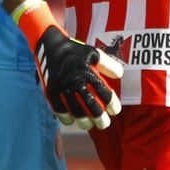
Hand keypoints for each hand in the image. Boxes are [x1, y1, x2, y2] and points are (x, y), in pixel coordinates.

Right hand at [13, 0, 122, 128]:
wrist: (49, 45)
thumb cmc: (74, 50)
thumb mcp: (93, 53)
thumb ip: (107, 64)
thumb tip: (119, 75)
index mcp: (87, 71)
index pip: (104, 93)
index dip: (112, 104)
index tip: (115, 110)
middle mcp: (75, 81)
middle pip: (91, 106)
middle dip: (100, 119)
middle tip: (105, 124)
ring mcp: (62, 88)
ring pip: (76, 112)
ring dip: (84, 122)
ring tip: (89, 125)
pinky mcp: (51, 92)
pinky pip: (60, 110)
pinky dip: (67, 118)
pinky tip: (72, 119)